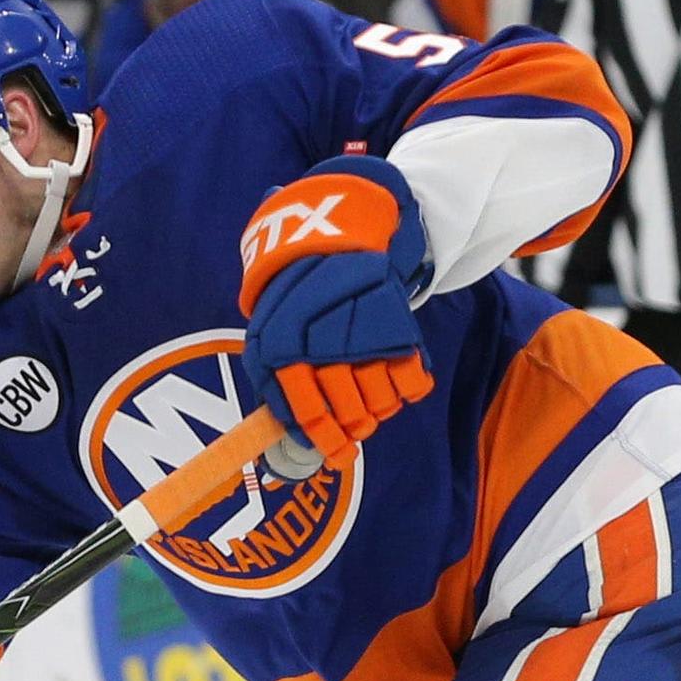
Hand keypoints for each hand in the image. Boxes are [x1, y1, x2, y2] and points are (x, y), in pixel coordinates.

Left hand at [238, 156, 433, 460]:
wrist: (346, 227)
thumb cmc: (301, 284)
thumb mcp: (269, 322)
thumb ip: (276, 377)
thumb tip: (287, 439)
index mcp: (278, 343)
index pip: (303, 410)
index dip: (323, 438)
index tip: (338, 453)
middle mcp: (316, 341)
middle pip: (346, 410)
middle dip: (356, 422)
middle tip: (362, 422)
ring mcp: (356, 332)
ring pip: (379, 400)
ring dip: (382, 404)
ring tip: (378, 390)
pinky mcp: (394, 322)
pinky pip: (410, 380)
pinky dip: (410, 384)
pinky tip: (400, 371)